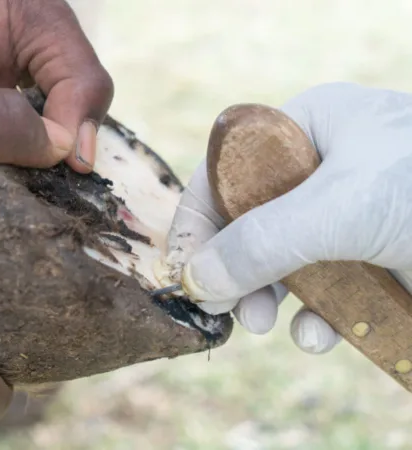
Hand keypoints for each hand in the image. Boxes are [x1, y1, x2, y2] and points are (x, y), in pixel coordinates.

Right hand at [164, 82, 411, 353]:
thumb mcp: (339, 208)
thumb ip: (260, 242)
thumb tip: (197, 279)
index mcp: (310, 128)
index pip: (229, 168)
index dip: (199, 216)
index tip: (184, 267)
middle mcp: (325, 168)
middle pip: (251, 219)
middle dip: (236, 266)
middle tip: (224, 307)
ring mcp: (350, 216)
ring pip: (285, 260)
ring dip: (271, 296)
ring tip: (268, 324)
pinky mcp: (374, 258)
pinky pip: (327, 286)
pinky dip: (318, 317)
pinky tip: (321, 335)